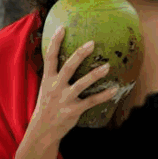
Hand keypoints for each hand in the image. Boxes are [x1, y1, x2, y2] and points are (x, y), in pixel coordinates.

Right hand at [29, 25, 119, 140]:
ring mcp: (65, 99)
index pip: (49, 57)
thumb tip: (68, 58)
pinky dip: (104, 95)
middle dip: (79, 54)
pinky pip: (91, 101)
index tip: (62, 28)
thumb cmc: (47, 106)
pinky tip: (114, 89)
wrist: (43, 130)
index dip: (55, 42)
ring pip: (81, 84)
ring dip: (95, 74)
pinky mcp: (73, 110)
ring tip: (107, 66)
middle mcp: (55, 87)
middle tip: (92, 43)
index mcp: (47, 79)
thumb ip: (55, 74)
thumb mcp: (46, 88)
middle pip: (68, 67)